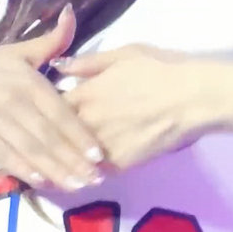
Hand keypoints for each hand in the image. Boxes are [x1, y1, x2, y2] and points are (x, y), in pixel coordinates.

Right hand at [0, 5, 105, 190]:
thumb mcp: (16, 51)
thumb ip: (50, 42)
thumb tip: (73, 13)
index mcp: (28, 80)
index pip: (61, 112)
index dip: (80, 135)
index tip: (99, 155)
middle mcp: (15, 100)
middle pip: (50, 135)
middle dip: (75, 160)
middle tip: (96, 179)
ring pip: (32, 148)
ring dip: (56, 170)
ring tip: (77, 186)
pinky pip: (6, 155)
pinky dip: (24, 170)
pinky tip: (42, 182)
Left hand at [52, 44, 208, 170]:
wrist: (193, 98)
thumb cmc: (161, 69)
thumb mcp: (123, 55)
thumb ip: (88, 63)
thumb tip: (59, 66)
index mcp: (84, 93)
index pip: (48, 107)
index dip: (43, 112)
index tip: (41, 115)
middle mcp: (86, 122)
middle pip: (55, 136)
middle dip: (47, 140)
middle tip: (39, 146)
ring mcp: (101, 146)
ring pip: (72, 159)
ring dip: (63, 161)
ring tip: (54, 167)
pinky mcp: (120, 165)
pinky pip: (95, 172)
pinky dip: (86, 174)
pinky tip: (81, 176)